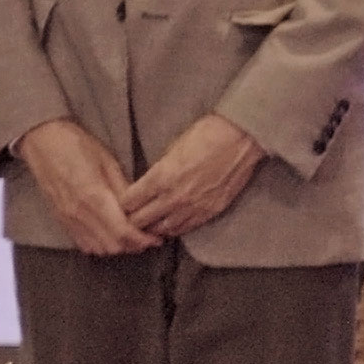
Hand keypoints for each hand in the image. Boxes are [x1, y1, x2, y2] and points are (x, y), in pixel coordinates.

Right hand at [17, 120, 151, 256]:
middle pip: (112, 245)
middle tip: (148, 237)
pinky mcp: (61, 220)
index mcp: (93, 196)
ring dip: (117, 247)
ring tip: (132, 237)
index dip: (142, 240)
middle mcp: (79, 213)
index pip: (122, 231)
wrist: (42, 142)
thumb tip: (140, 209)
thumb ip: (123, 189)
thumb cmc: (77, 145)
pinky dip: (101, 245)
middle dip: (133, 245)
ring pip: (98, 248)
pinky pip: (84, 244)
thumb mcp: (108, 161)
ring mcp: (68, 219)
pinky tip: (110, 236)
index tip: (156, 238)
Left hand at [118, 114, 264, 240]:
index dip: (122, 203)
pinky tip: (170, 225)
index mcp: (161, 177)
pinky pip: (185, 229)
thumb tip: (150, 181)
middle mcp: (174, 197)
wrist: (241, 138)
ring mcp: (193, 208)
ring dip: (152, 227)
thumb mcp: (173, 146)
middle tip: (129, 217)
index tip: (122, 202)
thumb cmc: (208, 133)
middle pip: (141, 221)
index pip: (129, 202)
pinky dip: (173, 228)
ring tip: (149, 224)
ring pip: (162, 229)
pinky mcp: (210, 212)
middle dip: (132, 219)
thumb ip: (160, 168)